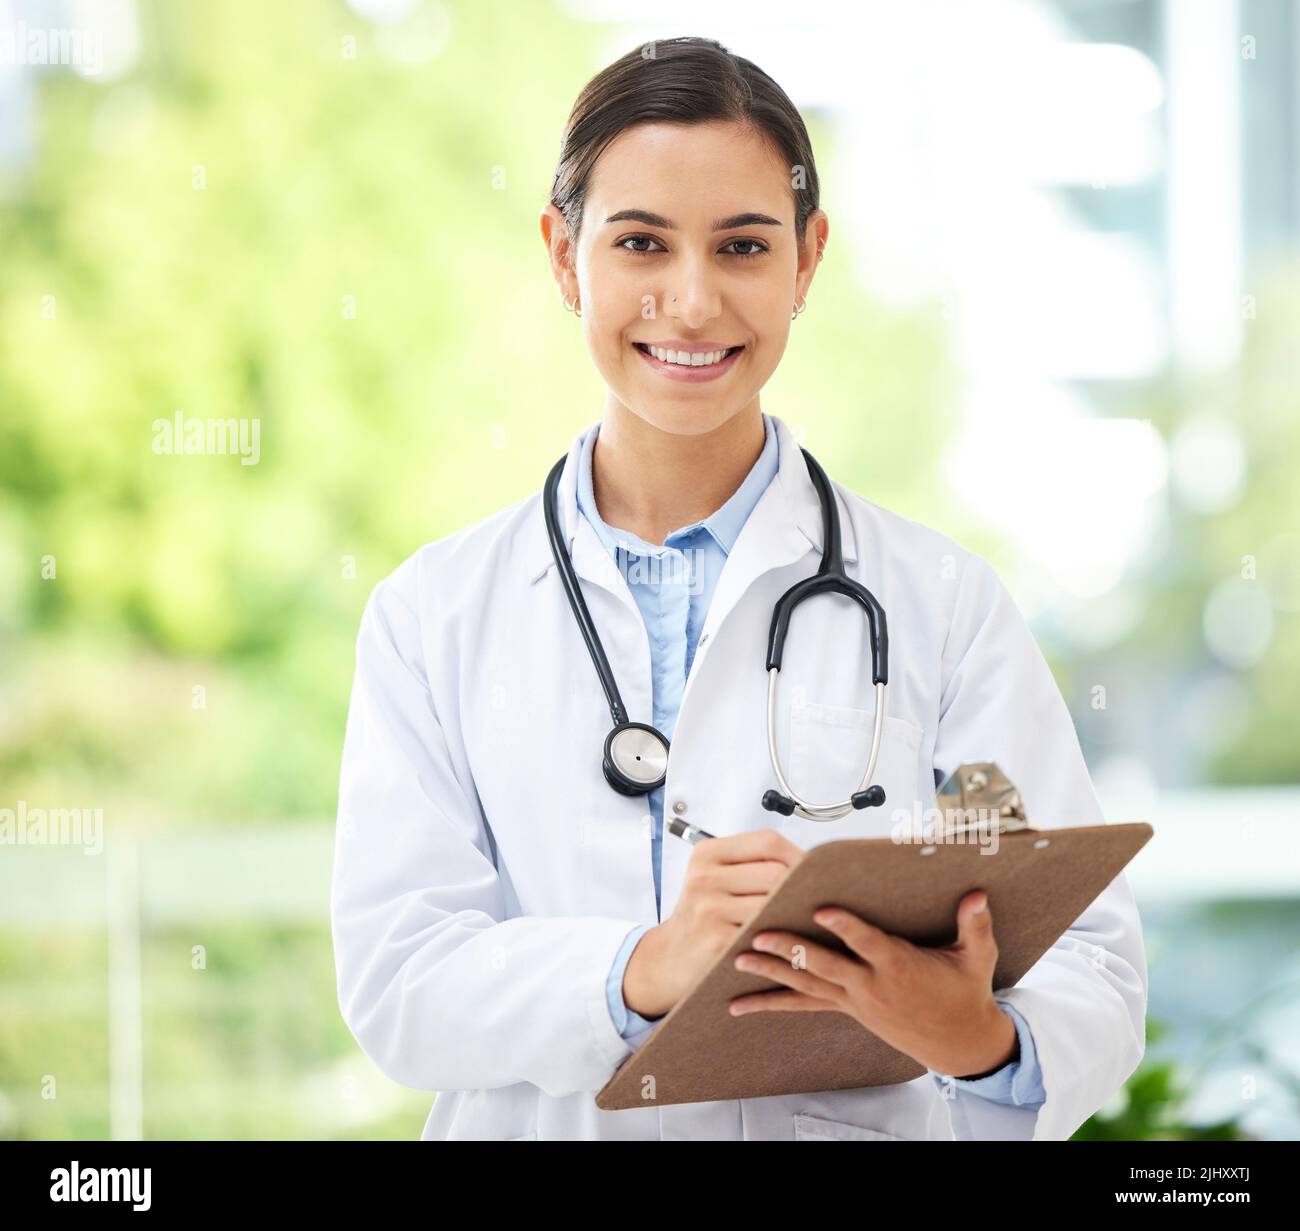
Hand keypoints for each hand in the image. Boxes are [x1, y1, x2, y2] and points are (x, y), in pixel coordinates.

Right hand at [623, 829, 803, 1019]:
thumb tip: (810, 864)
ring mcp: (709, 910)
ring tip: (800, 919)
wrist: (671, 958)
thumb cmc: (704, 915)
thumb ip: (752, 864)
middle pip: (775, 873)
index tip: (810, 870)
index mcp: (707, 854)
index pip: (767, 842)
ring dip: (793, 913)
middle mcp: (704, 878)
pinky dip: (782, 937)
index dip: (797, 855)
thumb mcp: (715, 878)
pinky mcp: (718, 942)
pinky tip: (786, 940)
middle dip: (798, 887)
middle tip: (810, 900)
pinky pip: (765, 933)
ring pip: (773, 903)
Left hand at [727, 890, 1017, 1078]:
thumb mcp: (978, 959)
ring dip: (772, 972)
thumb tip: (977, 894)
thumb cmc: (965, 993)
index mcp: (900, 966)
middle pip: (825, 965)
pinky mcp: (846, 1007)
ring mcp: (855, 999)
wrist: (958, 1042)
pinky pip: (803, 1004)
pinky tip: (741, 1004)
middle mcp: (871, 985)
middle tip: (759, 935)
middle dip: (791, 949)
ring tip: (738, 960)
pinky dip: (771, 1002)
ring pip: (806, 985)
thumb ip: (975, 925)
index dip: (846, 927)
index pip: (868, 943)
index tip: (822, 909)